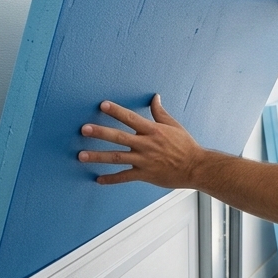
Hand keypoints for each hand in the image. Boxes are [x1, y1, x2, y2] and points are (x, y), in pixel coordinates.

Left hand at [79, 96, 202, 186]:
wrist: (195, 167)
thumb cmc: (185, 145)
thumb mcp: (173, 125)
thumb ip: (160, 112)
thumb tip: (155, 97)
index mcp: (153, 130)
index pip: (131, 118)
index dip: (116, 111)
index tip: (102, 105)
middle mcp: (146, 144)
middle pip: (119, 137)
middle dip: (100, 132)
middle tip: (84, 129)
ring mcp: (144, 160)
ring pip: (116, 158)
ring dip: (98, 156)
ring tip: (81, 155)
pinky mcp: (144, 174)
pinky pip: (124, 177)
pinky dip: (111, 179)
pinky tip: (98, 179)